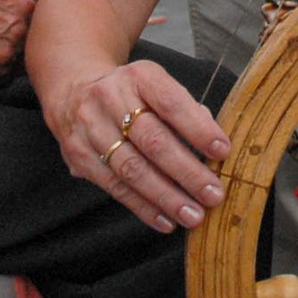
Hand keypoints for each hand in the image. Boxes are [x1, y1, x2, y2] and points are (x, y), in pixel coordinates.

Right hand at [0, 0, 37, 74]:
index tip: (8, 24)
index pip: (40, 6)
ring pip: (22, 57)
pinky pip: (2, 77)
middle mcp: (26, 3)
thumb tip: (4, 1)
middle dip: (18, 39)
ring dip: (3, 59)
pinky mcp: (0, 56)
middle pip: (36, 33)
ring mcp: (16, 31)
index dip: (24, 17)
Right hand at [46, 57, 231, 233]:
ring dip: (167, 197)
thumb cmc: (131, 94)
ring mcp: (91, 128)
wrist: (74, 91)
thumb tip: (211, 146)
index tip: (222, 152)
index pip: (172, 103)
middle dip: (187, 172)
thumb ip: (185, 112)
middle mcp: (110, 98)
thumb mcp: (157, 87)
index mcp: (139, 77)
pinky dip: (143, 207)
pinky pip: (115, 187)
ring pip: (132, 169)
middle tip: (213, 194)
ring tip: (193, 215)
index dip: (198, 129)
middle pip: (153, 141)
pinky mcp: (80, 156)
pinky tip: (166, 220)